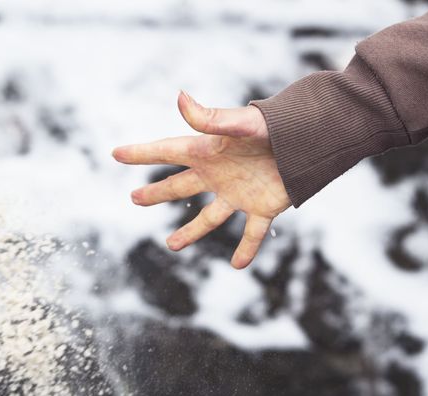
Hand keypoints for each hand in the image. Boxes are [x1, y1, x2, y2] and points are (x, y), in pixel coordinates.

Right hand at [112, 91, 290, 268]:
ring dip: (191, 232)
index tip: (117, 154)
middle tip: (134, 198)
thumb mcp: (241, 124)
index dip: (141, 154)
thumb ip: (211, 117)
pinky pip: (252, 233)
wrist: (311, 140)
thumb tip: (180, 97)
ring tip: (172, 246)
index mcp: (208, 152)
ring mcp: (238, 193)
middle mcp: (218, 174)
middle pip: (180, 186)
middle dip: (157, 193)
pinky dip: (247, 249)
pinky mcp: (262, 207)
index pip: (167, 152)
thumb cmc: (275, 126)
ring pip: (209, 217)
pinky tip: (239, 265)